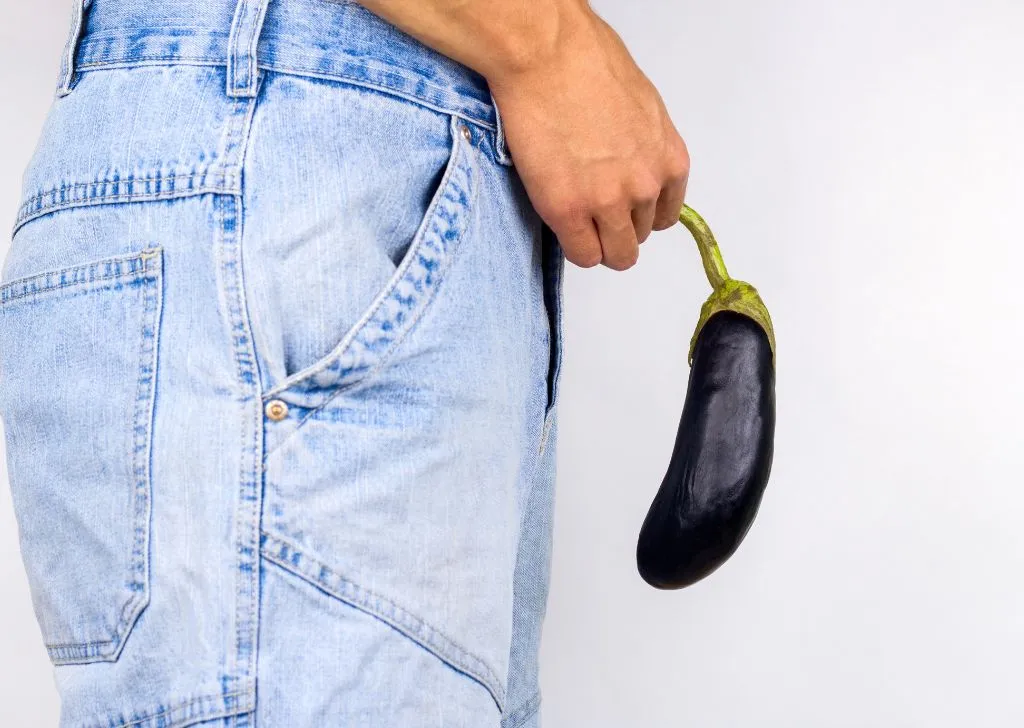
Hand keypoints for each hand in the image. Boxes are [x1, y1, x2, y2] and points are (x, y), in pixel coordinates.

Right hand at [487, 11, 689, 270]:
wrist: (548, 56)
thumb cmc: (588, 62)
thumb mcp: (642, 108)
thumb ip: (643, 148)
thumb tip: (629, 166)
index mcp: (669, 161)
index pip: (664, 217)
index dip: (637, 215)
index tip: (618, 208)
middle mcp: (646, 186)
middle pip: (637, 239)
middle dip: (615, 230)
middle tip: (589, 210)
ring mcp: (608, 202)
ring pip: (614, 255)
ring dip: (595, 241)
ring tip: (573, 215)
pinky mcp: (568, 210)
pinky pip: (582, 255)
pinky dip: (573, 247)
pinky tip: (561, 223)